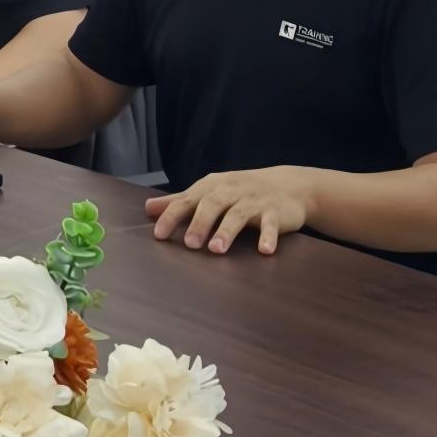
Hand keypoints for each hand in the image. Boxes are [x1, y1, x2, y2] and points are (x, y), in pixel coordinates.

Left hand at [147, 166, 315, 254]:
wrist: (288, 185)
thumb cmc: (240, 191)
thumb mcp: (210, 192)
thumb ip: (180, 201)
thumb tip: (148, 208)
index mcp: (211, 187)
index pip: (187, 200)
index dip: (172, 216)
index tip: (159, 234)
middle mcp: (231, 191)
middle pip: (212, 204)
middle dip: (200, 223)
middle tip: (190, 245)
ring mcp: (254, 201)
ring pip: (238, 215)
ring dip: (227, 231)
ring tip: (216, 250)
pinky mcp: (276, 213)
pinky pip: (272, 224)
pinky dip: (268, 236)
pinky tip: (264, 251)